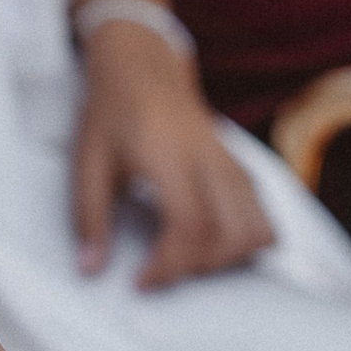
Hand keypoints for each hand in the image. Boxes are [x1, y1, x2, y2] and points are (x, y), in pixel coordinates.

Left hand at [71, 27, 272, 287]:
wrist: (141, 67)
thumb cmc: (111, 114)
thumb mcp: (86, 161)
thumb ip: (89, 216)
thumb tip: (90, 269)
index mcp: (170, 158)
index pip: (190, 226)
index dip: (169, 266)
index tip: (141, 282)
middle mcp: (211, 161)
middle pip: (232, 235)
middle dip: (198, 268)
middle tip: (160, 270)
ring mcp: (232, 163)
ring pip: (259, 229)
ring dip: (228, 258)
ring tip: (187, 259)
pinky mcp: (241, 167)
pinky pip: (264, 216)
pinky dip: (245, 240)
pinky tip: (210, 242)